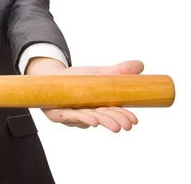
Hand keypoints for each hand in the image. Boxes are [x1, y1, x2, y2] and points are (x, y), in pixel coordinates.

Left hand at [29, 59, 143, 132]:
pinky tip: (91, 121)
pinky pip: (68, 117)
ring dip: (99, 121)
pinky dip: (80, 119)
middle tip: (125, 126)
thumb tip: (140, 65)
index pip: (113, 113)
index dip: (123, 117)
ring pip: (86, 119)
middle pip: (101, 118)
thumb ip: (117, 72)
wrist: (50, 78)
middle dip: (113, 121)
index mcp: (98, 106)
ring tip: (110, 124)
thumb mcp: (98, 74)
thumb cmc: (76, 79)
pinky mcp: (57, 114)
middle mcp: (86, 114)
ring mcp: (72, 116)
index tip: (134, 121)